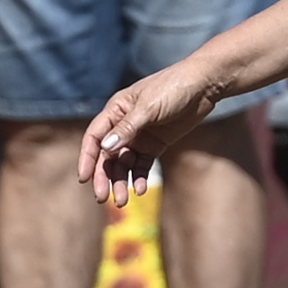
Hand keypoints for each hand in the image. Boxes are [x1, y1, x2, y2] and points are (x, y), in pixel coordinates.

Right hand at [80, 61, 218, 202]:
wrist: (203, 86)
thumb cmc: (173, 87)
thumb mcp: (148, 107)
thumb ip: (127, 128)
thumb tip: (105, 149)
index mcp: (116, 111)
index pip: (94, 137)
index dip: (87, 158)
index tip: (84, 179)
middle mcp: (123, 125)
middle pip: (107, 156)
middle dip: (104, 177)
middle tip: (103, 198)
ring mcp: (139, 136)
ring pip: (124, 164)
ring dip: (122, 182)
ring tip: (123, 201)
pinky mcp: (155, 145)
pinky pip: (142, 165)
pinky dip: (139, 177)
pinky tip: (141, 189)